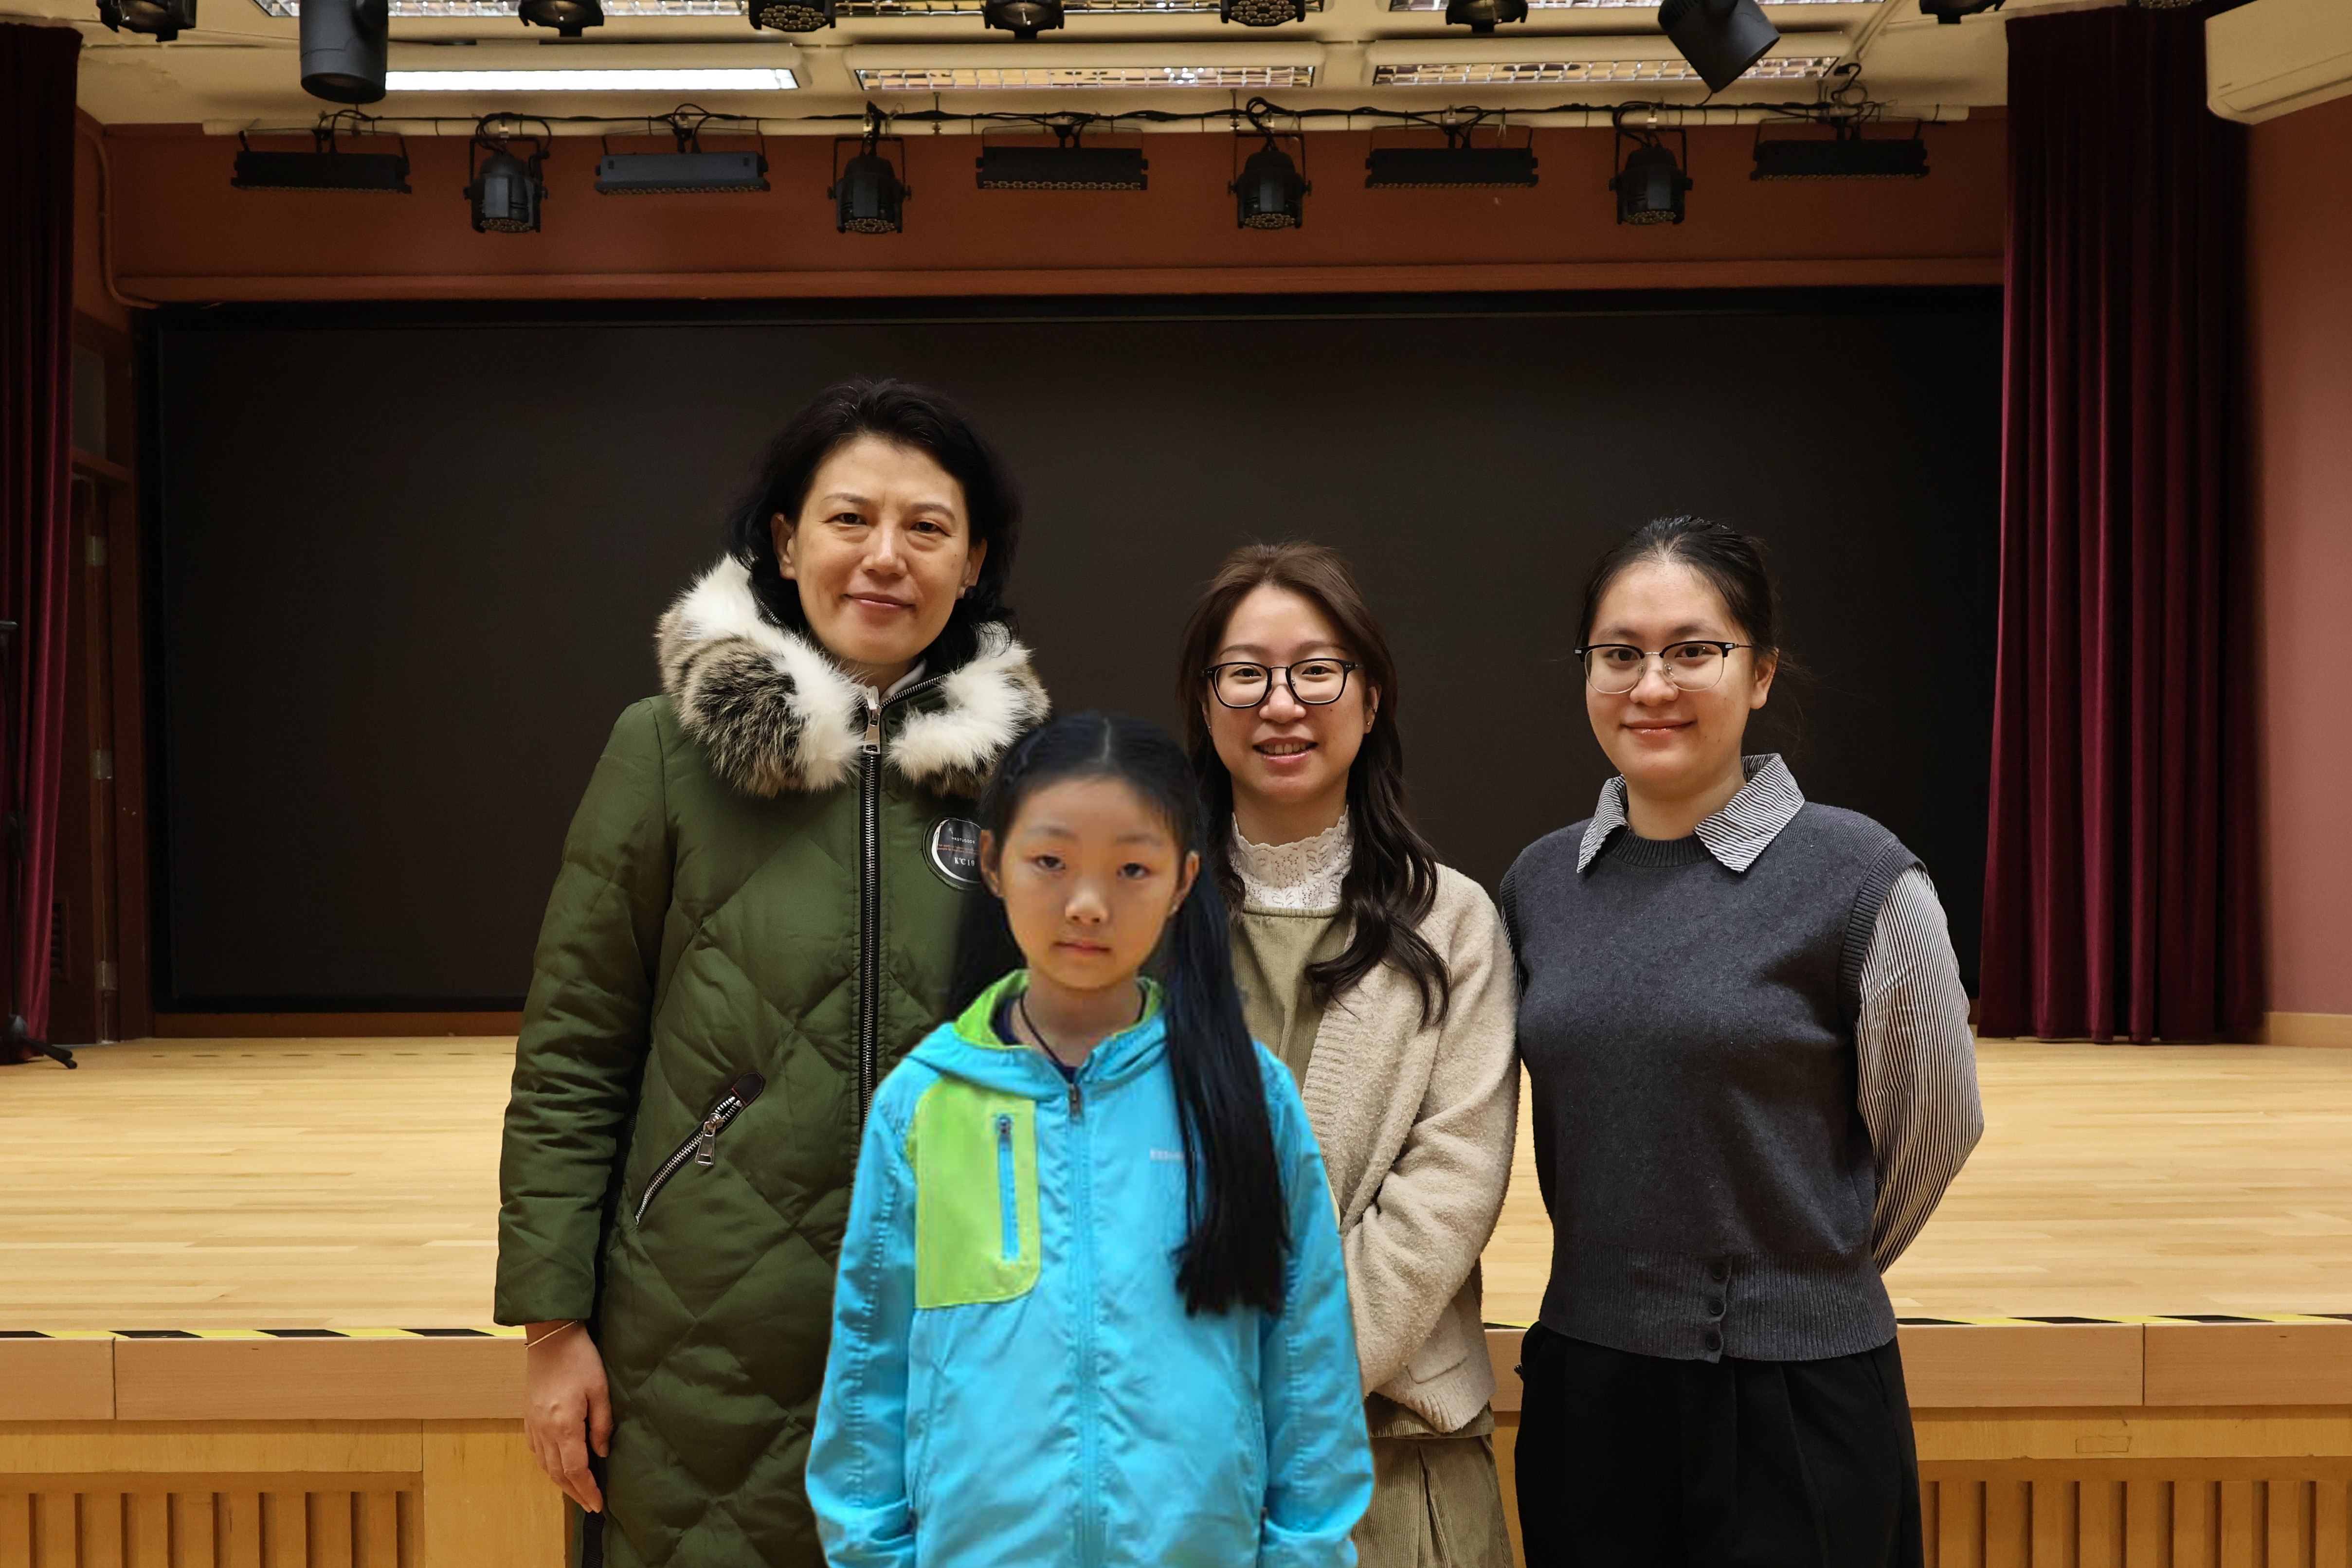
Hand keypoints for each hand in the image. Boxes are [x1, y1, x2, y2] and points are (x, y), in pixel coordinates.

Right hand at [523, 1322, 611, 1512]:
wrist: (551, 1337)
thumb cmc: (580, 1359)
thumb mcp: (600, 1389)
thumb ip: (602, 1424)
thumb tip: (602, 1452)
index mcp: (563, 1425)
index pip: (576, 1469)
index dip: (587, 1490)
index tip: (599, 1504)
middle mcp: (544, 1430)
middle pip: (558, 1473)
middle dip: (575, 1492)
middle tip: (591, 1505)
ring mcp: (533, 1425)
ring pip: (545, 1465)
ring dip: (561, 1482)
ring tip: (578, 1492)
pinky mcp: (528, 1418)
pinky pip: (536, 1451)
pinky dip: (548, 1466)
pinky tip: (558, 1468)